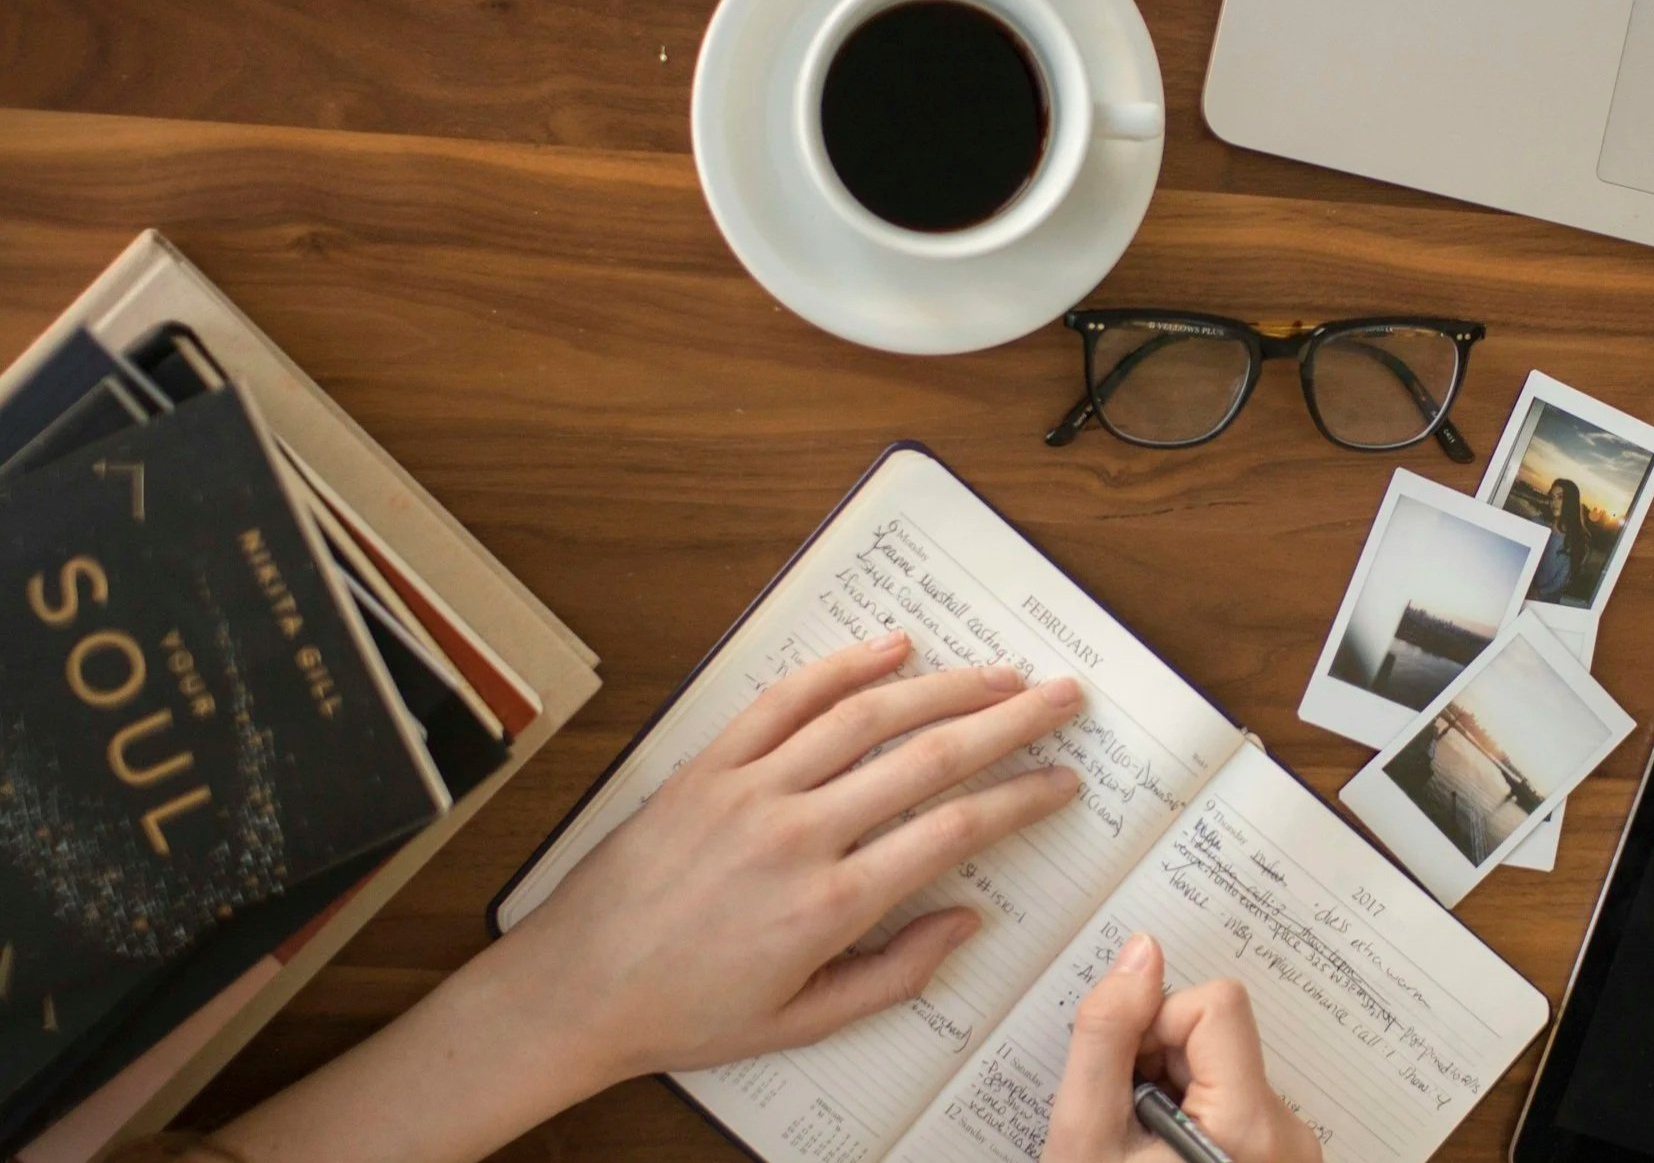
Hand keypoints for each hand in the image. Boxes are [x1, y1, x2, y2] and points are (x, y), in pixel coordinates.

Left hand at [491, 631, 1084, 1085]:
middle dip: (1009, 722)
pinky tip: (893, 648)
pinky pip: (784, 700)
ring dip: (945, 686)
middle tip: (1062, 698)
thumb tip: (967, 921)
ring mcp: (750, 790)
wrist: (575, 989)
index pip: (954, 831)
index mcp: (829, 906)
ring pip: (866, 716)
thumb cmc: (687, 1012)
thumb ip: (895, 973)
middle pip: (928, 757)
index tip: (1062, 781)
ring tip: (1000, 673)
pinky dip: (842, 666)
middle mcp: (797, 835)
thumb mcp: (804, 1022)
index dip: (1021, 799)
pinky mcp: (709, 765)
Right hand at [1043, 934, 1324, 1162]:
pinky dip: (1193, 1119)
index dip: (1155, 1027)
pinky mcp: (1284, 1161)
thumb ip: (1106, 1036)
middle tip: (1126, 1126)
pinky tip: (1165, 1161)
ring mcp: (1293, 1152)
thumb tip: (1141, 952)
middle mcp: (1290, 1135)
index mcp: (1251, 1125)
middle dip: (1159, 1063)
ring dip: (1173, 1093)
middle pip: (1218, 1036)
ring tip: (1143, 1152)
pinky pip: (1236, 1103)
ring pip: (1222, 1069)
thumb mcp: (1085, 1137)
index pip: (1215, 1004)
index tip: (1126, 1081)